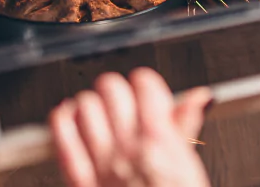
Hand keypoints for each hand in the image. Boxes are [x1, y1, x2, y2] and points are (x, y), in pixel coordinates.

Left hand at [50, 68, 211, 186]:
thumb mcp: (189, 169)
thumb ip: (185, 128)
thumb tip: (197, 99)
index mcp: (160, 141)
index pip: (144, 85)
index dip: (145, 81)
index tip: (146, 86)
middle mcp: (128, 149)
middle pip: (112, 89)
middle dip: (118, 88)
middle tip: (123, 97)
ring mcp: (102, 164)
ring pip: (85, 107)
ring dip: (90, 102)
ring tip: (97, 107)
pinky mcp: (82, 183)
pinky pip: (63, 140)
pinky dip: (62, 121)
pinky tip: (66, 115)